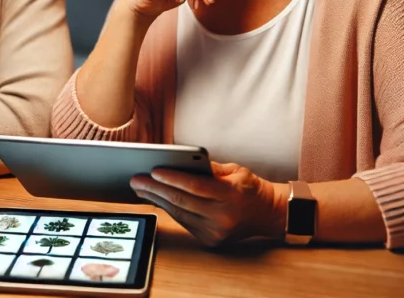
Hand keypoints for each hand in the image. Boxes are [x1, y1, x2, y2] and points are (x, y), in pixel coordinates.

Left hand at [130, 162, 283, 246]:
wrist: (267, 214)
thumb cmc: (250, 188)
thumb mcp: (235, 171)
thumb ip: (210, 167)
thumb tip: (180, 162)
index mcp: (230, 196)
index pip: (195, 186)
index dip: (172, 178)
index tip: (153, 170)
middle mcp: (222, 217)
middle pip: (181, 201)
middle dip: (155, 189)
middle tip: (136, 179)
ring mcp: (215, 232)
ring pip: (179, 213)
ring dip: (156, 200)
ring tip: (140, 188)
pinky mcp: (209, 240)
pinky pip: (183, 222)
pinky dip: (168, 209)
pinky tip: (156, 199)